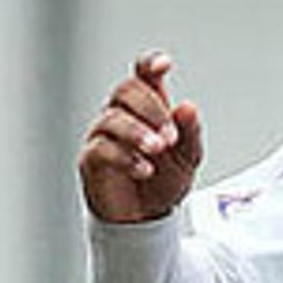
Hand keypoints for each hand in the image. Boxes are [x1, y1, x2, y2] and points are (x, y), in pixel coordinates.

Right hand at [78, 52, 205, 225]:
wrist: (146, 218)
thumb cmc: (163, 180)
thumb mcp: (188, 158)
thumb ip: (190, 133)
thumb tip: (187, 108)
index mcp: (147, 106)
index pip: (143, 74)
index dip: (150, 63)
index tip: (164, 65)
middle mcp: (122, 113)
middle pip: (126, 89)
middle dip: (151, 109)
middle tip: (170, 136)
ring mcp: (103, 134)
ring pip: (112, 118)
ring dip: (138, 133)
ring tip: (158, 149)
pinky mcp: (91, 159)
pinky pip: (101, 149)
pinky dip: (125, 158)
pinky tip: (144, 169)